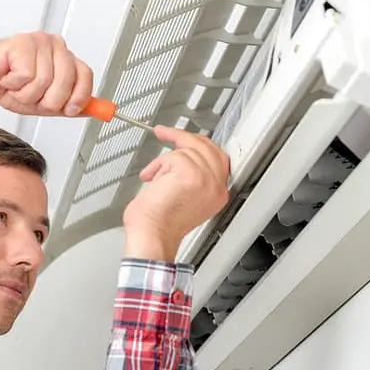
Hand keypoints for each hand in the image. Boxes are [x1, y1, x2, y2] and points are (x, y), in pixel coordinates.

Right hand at [0, 33, 92, 116]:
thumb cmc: (9, 86)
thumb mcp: (44, 103)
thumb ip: (68, 105)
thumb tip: (93, 111)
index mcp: (64, 58)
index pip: (84, 76)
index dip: (78, 97)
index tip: (68, 109)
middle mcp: (55, 46)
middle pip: (65, 83)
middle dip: (45, 99)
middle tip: (30, 96)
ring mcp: (40, 42)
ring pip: (44, 82)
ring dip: (25, 93)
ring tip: (16, 86)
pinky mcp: (23, 42)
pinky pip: (27, 75)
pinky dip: (14, 84)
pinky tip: (8, 77)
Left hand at [123, 126, 230, 261]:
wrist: (151, 236)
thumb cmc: (159, 225)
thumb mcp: (185, 199)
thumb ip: (193, 179)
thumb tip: (183, 158)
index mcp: (217, 194)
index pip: (217, 158)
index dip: (199, 144)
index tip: (182, 138)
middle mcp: (216, 187)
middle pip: (207, 147)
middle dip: (183, 138)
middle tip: (164, 133)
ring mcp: (206, 179)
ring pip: (187, 149)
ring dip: (164, 160)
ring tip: (154, 178)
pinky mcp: (190, 174)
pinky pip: (172, 156)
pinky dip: (157, 165)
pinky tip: (151, 180)